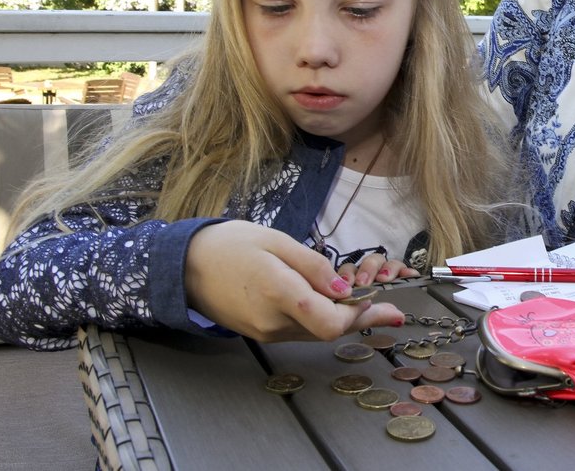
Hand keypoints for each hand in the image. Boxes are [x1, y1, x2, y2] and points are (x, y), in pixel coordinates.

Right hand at [184, 221, 405, 341]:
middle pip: (328, 331)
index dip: (358, 313)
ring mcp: (266, 331)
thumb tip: (343, 287)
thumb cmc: (229, 245)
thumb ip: (312, 266)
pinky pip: (300, 331)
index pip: (330, 322)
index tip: (375, 298)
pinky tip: (333, 304)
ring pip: (316, 333)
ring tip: (368, 304)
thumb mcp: (276, 241)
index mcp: (278, 294)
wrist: (183, 266)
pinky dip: (320, 319)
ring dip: (341, 319)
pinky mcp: (261, 333)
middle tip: (390, 310)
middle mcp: (273, 321)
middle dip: (360, 318)